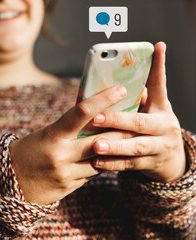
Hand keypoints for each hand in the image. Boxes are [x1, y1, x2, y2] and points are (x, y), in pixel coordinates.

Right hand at [9, 84, 136, 204]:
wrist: (10, 181)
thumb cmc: (29, 150)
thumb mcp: (46, 134)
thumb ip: (69, 128)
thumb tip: (96, 116)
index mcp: (53, 136)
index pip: (81, 113)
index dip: (102, 99)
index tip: (121, 89)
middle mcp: (61, 155)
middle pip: (101, 140)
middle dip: (122, 130)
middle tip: (138, 119)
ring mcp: (66, 173)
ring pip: (101, 161)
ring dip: (113, 150)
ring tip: (125, 140)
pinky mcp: (69, 187)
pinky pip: (93, 175)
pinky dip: (101, 165)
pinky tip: (104, 159)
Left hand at [90, 42, 185, 182]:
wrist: (172, 160)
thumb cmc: (152, 127)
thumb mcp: (151, 111)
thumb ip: (138, 98)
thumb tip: (116, 79)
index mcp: (162, 108)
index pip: (161, 84)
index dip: (159, 66)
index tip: (157, 46)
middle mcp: (164, 126)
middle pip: (139, 122)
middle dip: (117, 119)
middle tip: (96, 118)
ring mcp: (159, 147)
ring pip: (135, 146)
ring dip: (114, 146)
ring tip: (95, 145)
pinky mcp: (151, 164)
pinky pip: (130, 164)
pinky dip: (113, 164)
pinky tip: (96, 162)